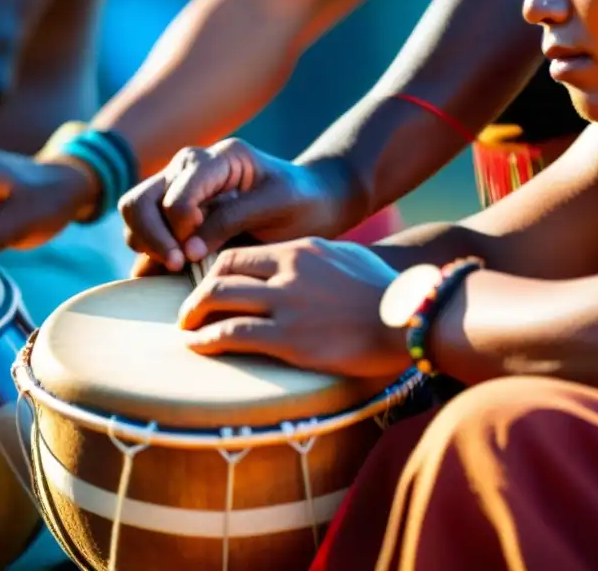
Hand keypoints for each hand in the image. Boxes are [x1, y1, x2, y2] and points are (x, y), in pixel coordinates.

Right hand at [120, 138, 352, 272]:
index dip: (179, 228)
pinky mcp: (175, 216)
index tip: (196, 255)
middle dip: (151, 237)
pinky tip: (175, 275)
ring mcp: (178, 191)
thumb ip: (232, 220)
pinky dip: (150, 257)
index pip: (176, 194)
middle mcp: (189, 169)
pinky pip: (145, 235)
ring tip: (180, 269)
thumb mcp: (276, 204)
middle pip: (139, 201)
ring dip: (148, 247)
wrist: (313, 203)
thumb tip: (188, 250)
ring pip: (135, 217)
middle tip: (179, 265)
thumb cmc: (301, 200)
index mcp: (216, 159)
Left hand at [178, 237, 406, 377]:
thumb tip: (294, 266)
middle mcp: (287, 271)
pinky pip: (233, 334)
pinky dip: (207, 340)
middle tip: (188, 311)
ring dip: (194, 315)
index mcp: (299, 251)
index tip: (206, 289)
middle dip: (196, 293)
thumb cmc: (384, 293)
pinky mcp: (290, 338)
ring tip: (186, 330)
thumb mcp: (345, 259)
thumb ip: (313, 259)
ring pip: (219, 299)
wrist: (410, 319)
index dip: (214, 272)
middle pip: (221, 274)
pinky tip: (198, 346)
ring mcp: (287, 303)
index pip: (239, 255)